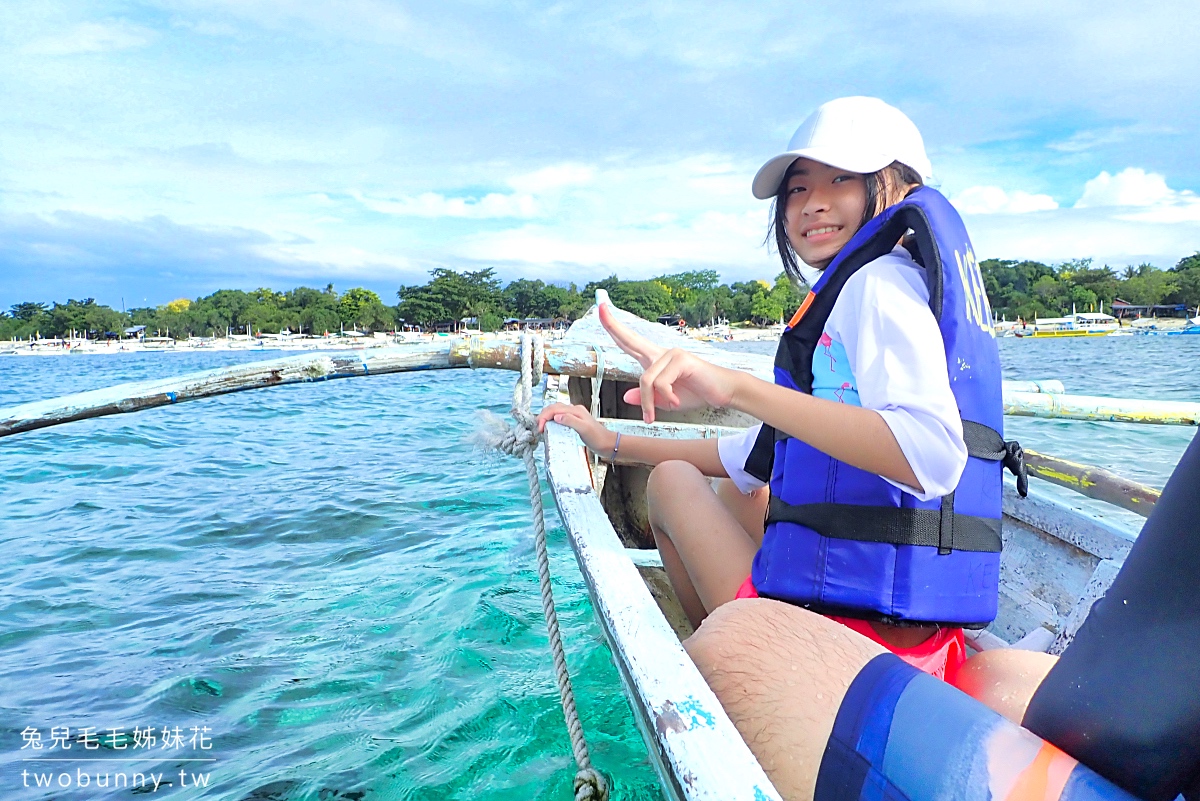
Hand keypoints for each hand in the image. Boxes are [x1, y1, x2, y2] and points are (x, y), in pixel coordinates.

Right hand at [536, 403, 616, 454]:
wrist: (608, 444)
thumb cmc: (598, 438)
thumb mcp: (584, 429)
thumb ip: (571, 421)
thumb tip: (556, 416)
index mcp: (575, 410)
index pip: (554, 409)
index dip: (544, 417)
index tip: (540, 428)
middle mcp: (574, 410)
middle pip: (553, 407)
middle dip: (543, 415)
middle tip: (538, 428)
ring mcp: (574, 415)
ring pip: (556, 411)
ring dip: (547, 417)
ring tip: (541, 427)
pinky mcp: (574, 422)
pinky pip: (560, 417)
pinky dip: (552, 420)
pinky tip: (550, 427)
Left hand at [598, 302, 740, 422]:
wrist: (723, 392)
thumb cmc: (697, 392)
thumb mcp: (665, 400)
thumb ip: (647, 397)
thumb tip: (626, 396)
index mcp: (655, 359)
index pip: (630, 342)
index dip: (614, 328)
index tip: (601, 310)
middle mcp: (661, 353)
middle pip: (631, 339)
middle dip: (613, 325)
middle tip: (599, 307)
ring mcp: (671, 354)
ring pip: (646, 380)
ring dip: (649, 403)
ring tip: (655, 416)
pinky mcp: (681, 360)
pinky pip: (661, 383)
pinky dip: (666, 398)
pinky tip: (676, 402)